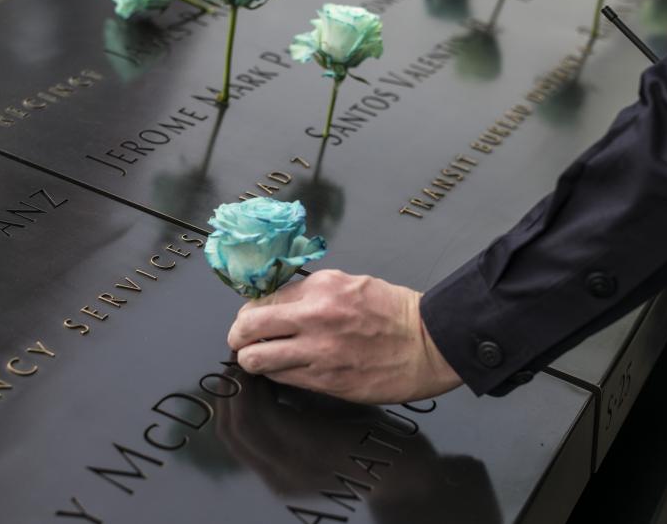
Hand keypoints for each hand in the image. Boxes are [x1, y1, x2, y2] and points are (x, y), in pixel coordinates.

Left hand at [227, 270, 461, 403]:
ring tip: (262, 358)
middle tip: (242, 341)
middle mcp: (313, 319)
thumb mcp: (347, 283)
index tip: (252, 319)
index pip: (261, 301)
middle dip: (237, 337)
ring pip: (257, 361)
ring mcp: (318, 354)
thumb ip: (309, 292)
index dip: (249, 313)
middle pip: (246, 330)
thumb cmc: (391, 311)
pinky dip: (277, 374)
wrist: (428, 344)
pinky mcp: (326, 382)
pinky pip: (282, 379)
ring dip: (253, 360)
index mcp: (319, 289)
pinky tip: (286, 369)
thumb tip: (275, 302)